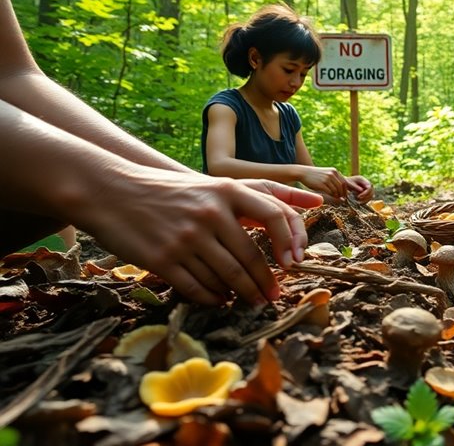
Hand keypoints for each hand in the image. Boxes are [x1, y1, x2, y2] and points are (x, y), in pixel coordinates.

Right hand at [77, 168, 322, 305]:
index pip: (275, 216)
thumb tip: (311, 207)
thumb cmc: (171, 189)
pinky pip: (198, 288)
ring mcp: (186, 239)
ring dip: (242, 294)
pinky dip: (213, 298)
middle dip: (266, 283)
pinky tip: (220, 300)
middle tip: (273, 297)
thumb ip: (259, 197)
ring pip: (226, 277)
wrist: (110, 190)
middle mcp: (209, 214)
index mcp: (227, 190)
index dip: (289, 243)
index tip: (293, 264)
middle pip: (251, 257)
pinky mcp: (163, 260)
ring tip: (250, 300)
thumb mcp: (213, 185)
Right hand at [299, 166, 349, 200]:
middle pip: (341, 187)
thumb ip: (334, 179)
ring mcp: (327, 179)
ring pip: (336, 190)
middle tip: (341, 198)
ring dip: (337, 195)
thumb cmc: (316, 175)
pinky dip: (331, 196)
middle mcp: (332, 174)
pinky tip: (330, 197)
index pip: (344, 182)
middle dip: (342, 194)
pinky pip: (330, 192)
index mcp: (334, 171)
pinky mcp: (322, 184)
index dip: (345, 190)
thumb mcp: (326, 173)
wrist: (304, 172)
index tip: (344, 195)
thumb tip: (341, 189)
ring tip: (335, 198)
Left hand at [346, 175, 373, 201]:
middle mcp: (367, 184)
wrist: (345, 183)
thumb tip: (362, 190)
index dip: (365, 193)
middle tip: (358, 200)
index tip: (358, 197)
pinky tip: (359, 203)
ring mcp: (368, 189)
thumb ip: (355, 186)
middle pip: (372, 192)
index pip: (369, 187)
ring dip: (366, 200)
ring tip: (358, 202)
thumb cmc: (347, 182)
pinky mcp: (367, 193)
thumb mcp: (349, 183)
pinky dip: (365, 201)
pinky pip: (369, 198)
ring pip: (371, 196)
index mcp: (364, 180)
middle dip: (366, 197)